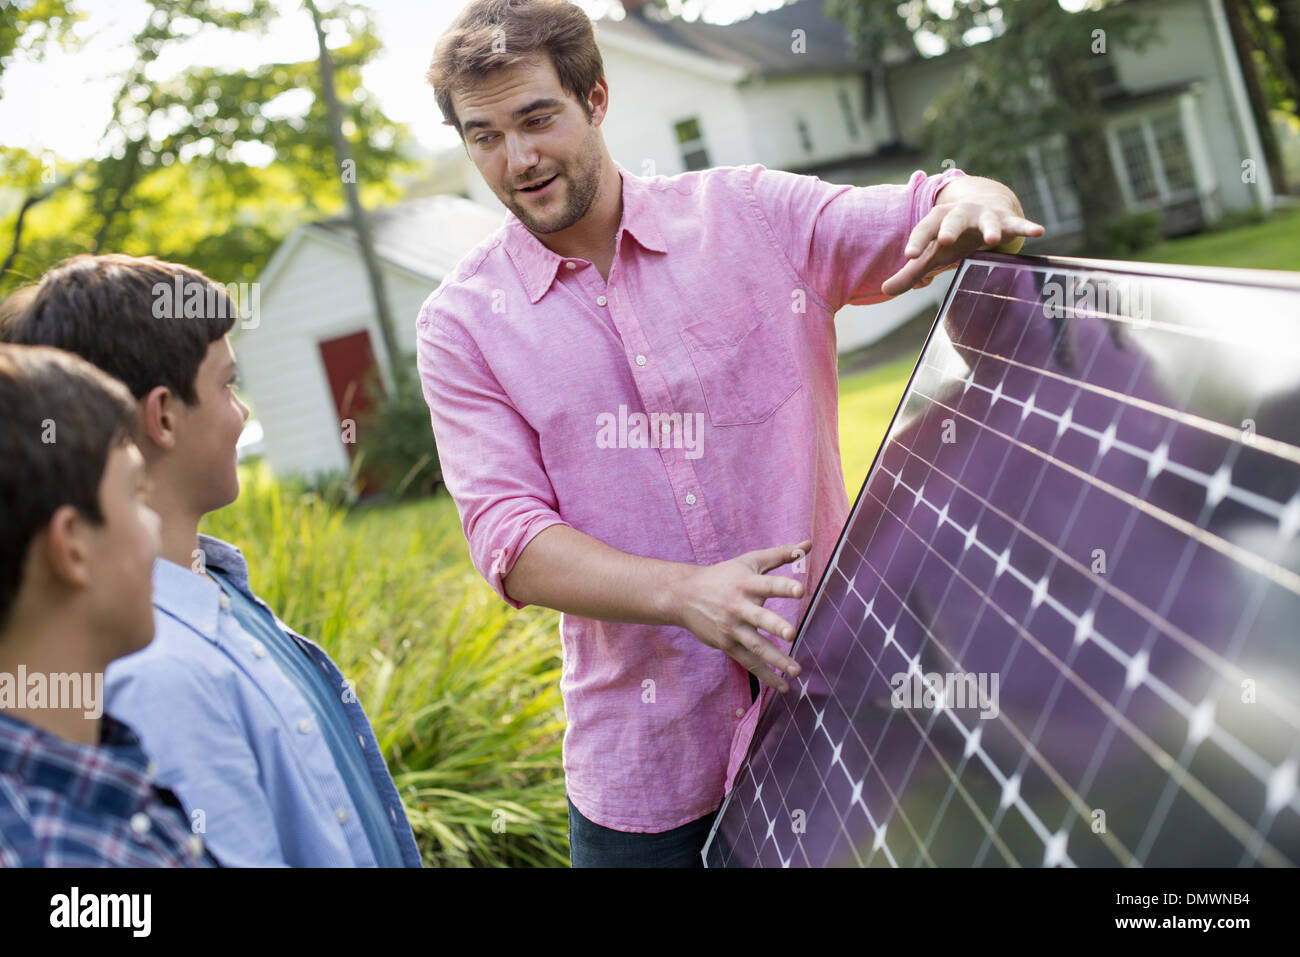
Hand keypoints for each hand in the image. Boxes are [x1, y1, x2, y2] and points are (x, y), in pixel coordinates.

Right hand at [667, 539, 811, 692]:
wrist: (684, 595)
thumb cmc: (724, 575)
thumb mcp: (750, 561)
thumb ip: (781, 554)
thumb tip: (808, 544)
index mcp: (746, 583)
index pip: (768, 584)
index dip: (783, 587)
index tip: (800, 591)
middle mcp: (738, 606)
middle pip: (759, 617)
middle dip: (775, 626)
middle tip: (791, 633)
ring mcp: (732, 627)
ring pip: (755, 645)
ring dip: (776, 659)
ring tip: (796, 670)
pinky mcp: (727, 644)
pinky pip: (748, 662)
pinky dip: (765, 675)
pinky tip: (782, 686)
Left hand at [881, 196, 1043, 297]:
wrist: (979, 209)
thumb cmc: (950, 238)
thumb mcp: (931, 254)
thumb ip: (910, 273)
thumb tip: (884, 291)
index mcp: (937, 221)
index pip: (923, 231)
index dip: (917, 242)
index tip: (910, 256)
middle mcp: (959, 215)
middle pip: (952, 220)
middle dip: (950, 229)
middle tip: (946, 240)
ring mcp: (983, 216)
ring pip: (987, 221)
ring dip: (991, 228)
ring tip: (996, 240)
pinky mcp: (1005, 220)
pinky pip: (1016, 224)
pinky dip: (1027, 227)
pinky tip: (1039, 231)